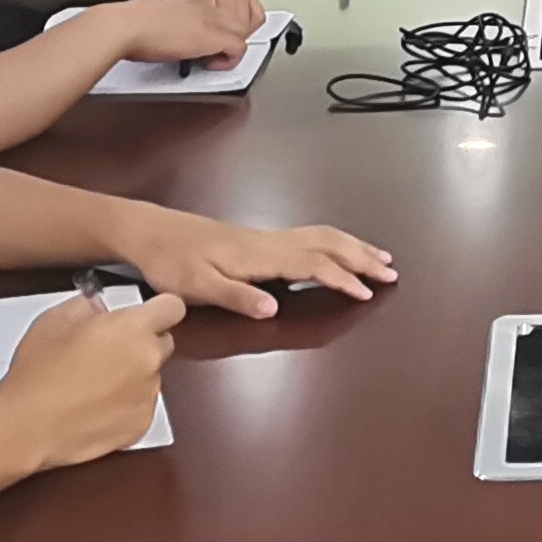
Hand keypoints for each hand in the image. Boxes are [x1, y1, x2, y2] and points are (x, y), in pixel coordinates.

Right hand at [0, 289, 184, 467]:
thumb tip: (99, 306)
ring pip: (151, 376)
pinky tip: (97, 404)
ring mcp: (148, 395)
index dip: (160, 309)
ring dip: (133, 375)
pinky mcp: (141, 424)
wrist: (28, 425)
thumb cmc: (37, 374)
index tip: (149, 313)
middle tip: (110, 350)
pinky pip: (142, 406)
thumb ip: (87, 305)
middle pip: (163, 342)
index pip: (172, 307)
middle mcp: (148, 360)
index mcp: (133, 328)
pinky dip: (126, 404)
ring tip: (95, 382)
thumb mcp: (54, 319)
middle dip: (143, 343)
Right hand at [103, 0, 261, 68]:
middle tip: (215, 53)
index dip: (223, 30)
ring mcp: (210, 21)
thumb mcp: (155, 19)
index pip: (223, 12)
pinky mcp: (211, 36)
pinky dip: (229, 60)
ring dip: (231, 49)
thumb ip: (170, 25)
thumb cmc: (129, 24)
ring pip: (243, 32)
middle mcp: (204, 8)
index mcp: (190, 2)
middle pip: (238, 21)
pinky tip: (208, 63)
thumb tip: (168, 40)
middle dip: (232, 39)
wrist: (124, 24)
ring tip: (211, 59)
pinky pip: (239, 48)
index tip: (211, 43)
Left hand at [113, 209, 397, 317]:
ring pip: (321, 236)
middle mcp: (269, 243)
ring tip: (378, 258)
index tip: (368, 291)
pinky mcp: (259, 239)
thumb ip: (238, 297)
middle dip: (362, 256)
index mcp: (259, 256)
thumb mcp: (197, 287)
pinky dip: (334, 243)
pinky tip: (338, 252)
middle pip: (327, 243)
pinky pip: (309, 237)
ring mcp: (265, 238)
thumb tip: (275, 309)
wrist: (150, 232)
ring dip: (352, 247)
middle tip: (392, 271)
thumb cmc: (171, 262)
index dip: (342, 277)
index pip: (312, 263)